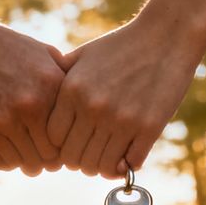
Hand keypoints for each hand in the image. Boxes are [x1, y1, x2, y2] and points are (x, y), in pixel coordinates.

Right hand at [0, 18, 65, 175]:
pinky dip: (5, 162)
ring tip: (24, 159)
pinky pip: (1, 161)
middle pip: (50, 155)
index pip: (69, 134)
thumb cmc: (0, 45)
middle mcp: (31, 105)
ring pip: (26, 163)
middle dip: (47, 161)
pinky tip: (3, 152)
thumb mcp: (40, 52)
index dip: (66, 146)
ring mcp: (4, 119)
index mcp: (51, 86)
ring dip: (26, 164)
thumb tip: (84, 100)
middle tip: (42, 159)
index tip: (58, 147)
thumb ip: (64, 75)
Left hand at [49, 19, 199, 178]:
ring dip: (102, 168)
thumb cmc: (120, 46)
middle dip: (79, 162)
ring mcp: (122, 119)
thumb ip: (58, 79)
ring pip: (100, 166)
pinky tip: (126, 159)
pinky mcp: (149, 127)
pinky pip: (130, 164)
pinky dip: (126, 167)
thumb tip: (39, 103)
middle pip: (74, 158)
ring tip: (106, 161)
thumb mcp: (82, 56)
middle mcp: (93, 108)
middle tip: (87, 158)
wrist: (166, 36)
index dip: (59, 148)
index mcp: (72, 91)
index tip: (69, 146)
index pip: (53, 140)